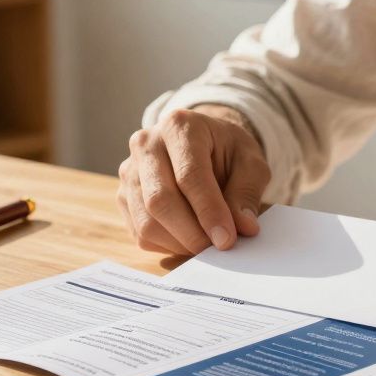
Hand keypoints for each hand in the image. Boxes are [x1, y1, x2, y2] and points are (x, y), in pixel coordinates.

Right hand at [118, 106, 270, 254]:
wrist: (205, 145)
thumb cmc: (228, 151)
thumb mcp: (251, 162)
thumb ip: (247, 192)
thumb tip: (243, 227)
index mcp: (180, 126)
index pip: (189, 175)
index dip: (209, 211)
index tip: (227, 239)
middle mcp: (146, 144)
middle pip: (159, 200)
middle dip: (191, 234)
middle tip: (218, 250)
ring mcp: (130, 171)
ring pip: (146, 222)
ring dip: (179, 244)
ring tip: (207, 246)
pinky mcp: (124, 196)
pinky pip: (140, 233)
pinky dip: (168, 246)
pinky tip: (190, 240)